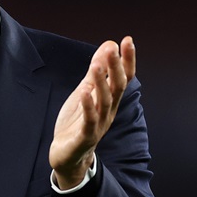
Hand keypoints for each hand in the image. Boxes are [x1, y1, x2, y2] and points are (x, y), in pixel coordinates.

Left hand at [49, 37, 135, 188]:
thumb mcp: (86, 91)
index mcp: (109, 100)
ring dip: (100, 83)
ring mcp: (97, 124)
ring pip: (103, 102)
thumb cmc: (77, 122)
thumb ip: (97, 71)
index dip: (127, 60)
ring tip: (96, 65)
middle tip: (114, 48)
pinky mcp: (85, 136)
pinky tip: (84, 93)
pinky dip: (87, 107)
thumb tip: (109, 44)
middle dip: (116, 67)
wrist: (68, 156)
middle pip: (116, 87)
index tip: (128, 40)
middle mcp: (108, 111)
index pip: (123, 77)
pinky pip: (89, 121)